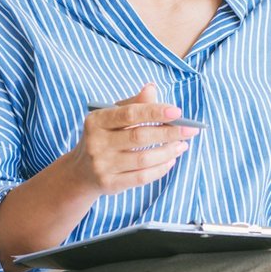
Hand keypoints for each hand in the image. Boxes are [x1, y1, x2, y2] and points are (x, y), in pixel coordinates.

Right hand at [69, 83, 198, 197]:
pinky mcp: (109, 184)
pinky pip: (141, 177)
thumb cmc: (103, 137)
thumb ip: (133, 104)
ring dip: (168, 152)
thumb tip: (152, 88)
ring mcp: (102, 165)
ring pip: (143, 159)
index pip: (129, 114)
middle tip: (190, 130)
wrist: (80, 171)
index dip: (154, 111)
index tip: (177, 111)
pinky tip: (171, 161)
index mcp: (96, 121)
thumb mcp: (111, 118)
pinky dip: (160, 169)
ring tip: (182, 145)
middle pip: (139, 137)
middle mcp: (97, 143)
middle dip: (169, 132)